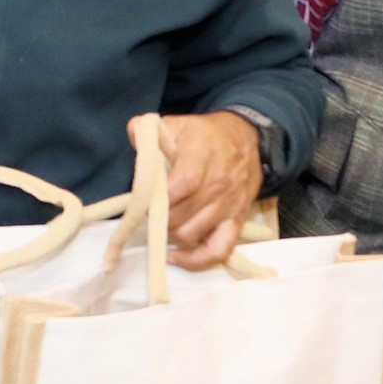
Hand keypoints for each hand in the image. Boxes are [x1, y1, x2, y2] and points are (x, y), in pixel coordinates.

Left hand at [156, 112, 262, 270]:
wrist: (248, 139)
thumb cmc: (207, 135)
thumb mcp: (179, 124)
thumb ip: (152, 129)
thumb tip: (134, 130)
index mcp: (202, 157)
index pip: (180, 185)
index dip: (158, 198)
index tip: (143, 199)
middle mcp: (218, 184)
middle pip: (181, 215)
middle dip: (158, 216)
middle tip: (148, 210)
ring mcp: (229, 206)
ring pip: (192, 233)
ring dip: (171, 232)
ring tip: (162, 221)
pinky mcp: (237, 221)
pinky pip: (219, 250)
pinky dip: (197, 260)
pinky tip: (176, 256)